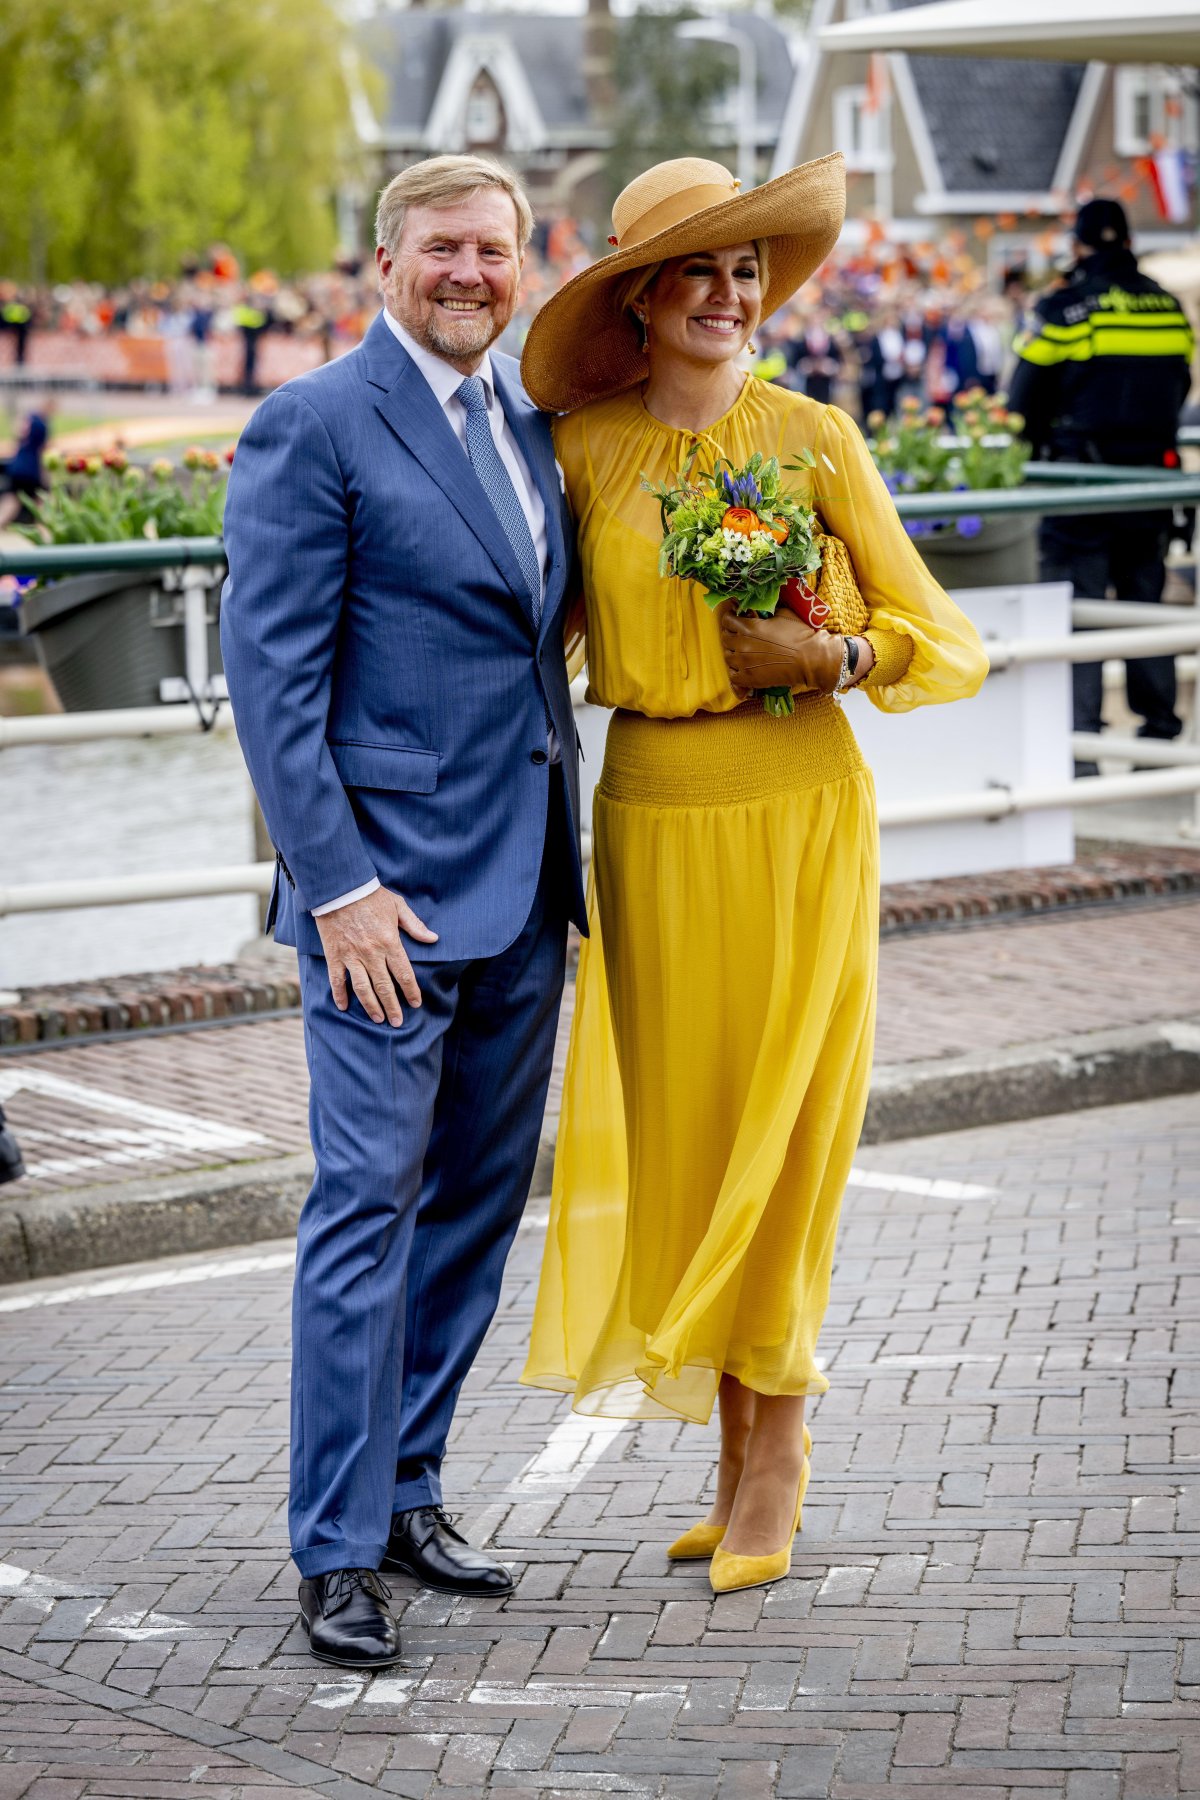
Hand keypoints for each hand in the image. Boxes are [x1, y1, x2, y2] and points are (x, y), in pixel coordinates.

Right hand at [314, 886, 437, 1025]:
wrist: (340, 888)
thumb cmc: (371, 896)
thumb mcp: (398, 906)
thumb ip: (415, 925)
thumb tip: (433, 939)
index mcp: (390, 942)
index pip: (404, 974)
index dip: (411, 991)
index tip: (416, 1003)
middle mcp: (371, 953)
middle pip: (384, 987)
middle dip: (392, 1006)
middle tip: (397, 1022)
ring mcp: (351, 956)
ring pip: (362, 988)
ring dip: (371, 1006)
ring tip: (378, 1019)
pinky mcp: (334, 955)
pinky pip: (336, 979)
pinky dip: (339, 995)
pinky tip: (343, 1007)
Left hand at [719, 607, 843, 699]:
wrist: (810, 658)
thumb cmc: (800, 634)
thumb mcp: (783, 614)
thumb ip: (767, 611)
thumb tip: (762, 609)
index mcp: (749, 627)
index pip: (727, 620)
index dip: (730, 619)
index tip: (734, 620)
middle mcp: (742, 644)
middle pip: (725, 639)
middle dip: (730, 636)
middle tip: (739, 637)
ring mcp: (744, 663)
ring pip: (727, 658)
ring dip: (733, 654)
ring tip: (742, 654)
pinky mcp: (749, 679)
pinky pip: (732, 677)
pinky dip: (735, 672)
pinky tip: (743, 669)